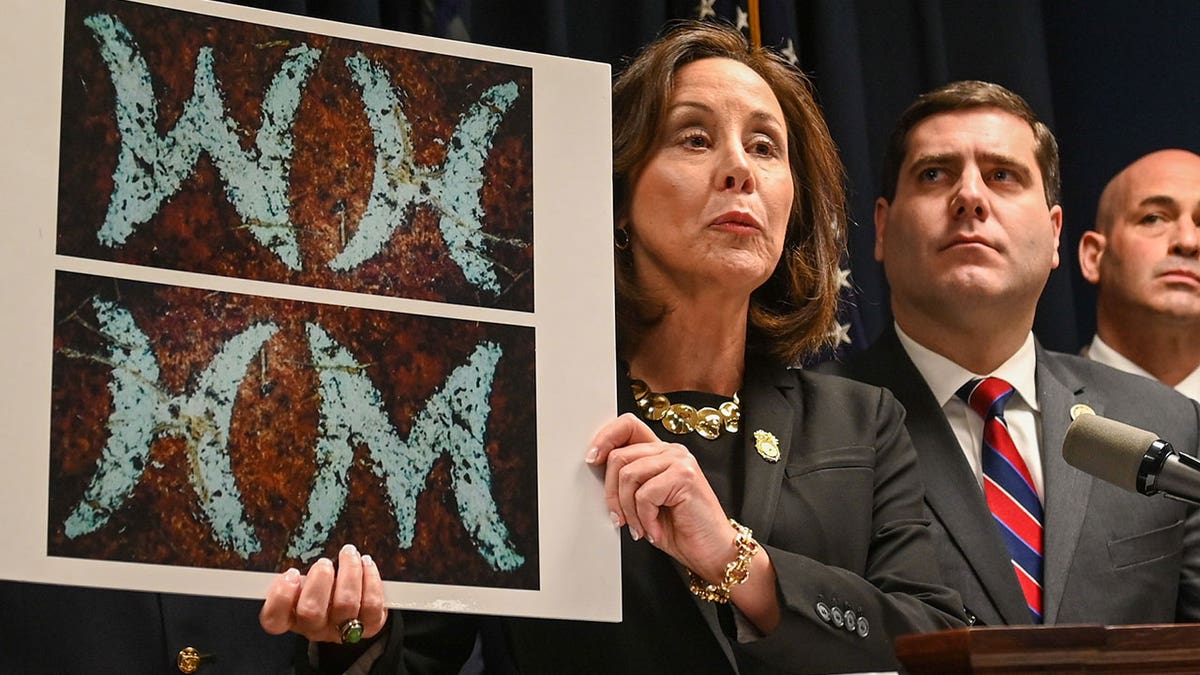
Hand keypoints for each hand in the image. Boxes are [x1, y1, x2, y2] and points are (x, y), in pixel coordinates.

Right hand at [259, 544, 387, 642]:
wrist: (358, 610)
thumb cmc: (326, 590)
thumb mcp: (305, 584)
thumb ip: (299, 578)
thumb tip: (296, 564)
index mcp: (293, 618)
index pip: (274, 620)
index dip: (280, 597)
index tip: (291, 573)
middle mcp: (315, 628)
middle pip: (311, 612)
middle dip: (319, 581)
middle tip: (324, 563)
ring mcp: (342, 628)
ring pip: (345, 604)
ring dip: (348, 573)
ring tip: (349, 554)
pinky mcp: (369, 625)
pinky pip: (371, 604)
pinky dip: (370, 579)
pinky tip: (366, 563)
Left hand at [586, 413, 736, 582]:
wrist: (712, 552)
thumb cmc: (680, 529)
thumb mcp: (645, 501)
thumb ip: (629, 480)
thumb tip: (596, 467)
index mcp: (661, 452)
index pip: (627, 425)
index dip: (605, 438)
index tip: (592, 460)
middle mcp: (671, 451)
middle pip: (620, 456)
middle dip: (612, 494)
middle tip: (620, 519)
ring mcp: (680, 461)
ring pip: (628, 476)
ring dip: (629, 510)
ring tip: (641, 527)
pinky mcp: (684, 476)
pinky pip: (645, 494)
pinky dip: (645, 519)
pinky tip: (655, 531)